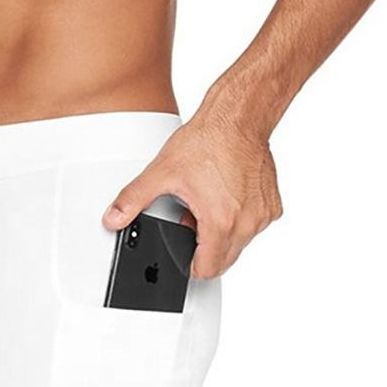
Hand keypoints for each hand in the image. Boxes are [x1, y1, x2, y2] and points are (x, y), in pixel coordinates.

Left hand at [103, 111, 282, 278]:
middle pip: (223, 261)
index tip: (184, 251)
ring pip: (239, 245)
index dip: (190, 264)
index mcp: (221, 221)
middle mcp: (247, 222)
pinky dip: (239, 220)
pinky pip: (253, 228)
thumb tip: (113, 218)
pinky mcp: (273, 206)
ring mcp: (263, 215)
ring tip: (209, 204)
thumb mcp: (161, 173)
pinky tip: (226, 198)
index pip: (207, 270)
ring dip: (222, 235)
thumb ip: (133, 200)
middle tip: (193, 218)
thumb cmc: (208, 140)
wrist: (239, 117)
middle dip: (205, 249)